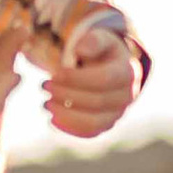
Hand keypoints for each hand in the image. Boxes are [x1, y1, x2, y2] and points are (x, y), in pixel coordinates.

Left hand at [43, 13, 142, 144]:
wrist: (107, 67)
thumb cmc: (101, 51)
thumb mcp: (100, 39)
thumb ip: (93, 40)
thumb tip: (81, 49)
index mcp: (128, 72)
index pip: (104, 80)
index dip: (77, 79)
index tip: (55, 74)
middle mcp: (127, 96)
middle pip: (97, 102)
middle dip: (67, 95)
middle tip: (45, 85)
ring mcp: (118, 113)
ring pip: (94, 123)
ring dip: (67, 115)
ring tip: (46, 103)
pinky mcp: (106, 125)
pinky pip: (89, 133)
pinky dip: (69, 128)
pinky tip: (52, 118)